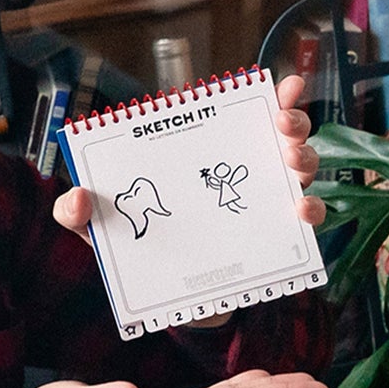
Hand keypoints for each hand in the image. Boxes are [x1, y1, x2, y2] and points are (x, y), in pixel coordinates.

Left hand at [53, 72, 325, 240]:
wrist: (161, 304)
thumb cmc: (135, 252)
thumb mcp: (101, 231)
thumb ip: (77, 214)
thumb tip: (77, 199)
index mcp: (205, 159)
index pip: (242, 118)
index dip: (273, 98)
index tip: (286, 83)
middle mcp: (242, 174)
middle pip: (283, 135)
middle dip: (292, 123)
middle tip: (281, 126)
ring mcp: (263, 204)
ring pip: (302, 169)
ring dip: (306, 159)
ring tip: (292, 163)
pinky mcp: (275, 239)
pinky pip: (306, 219)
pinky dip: (311, 210)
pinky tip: (299, 210)